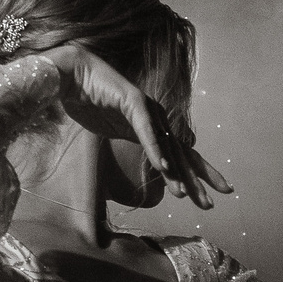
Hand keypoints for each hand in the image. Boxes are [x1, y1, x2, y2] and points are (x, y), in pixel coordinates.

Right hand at [41, 45, 233, 210]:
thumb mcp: (117, 132)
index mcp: (155, 128)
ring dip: (174, 172)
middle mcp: (157, 119)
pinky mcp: (132, 102)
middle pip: (182, 155)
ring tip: (182, 194)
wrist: (72, 76)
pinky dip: (154, 149)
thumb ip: (136, 143)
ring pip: (166, 146)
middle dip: (197, 181)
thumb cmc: (91, 102)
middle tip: (209, 205)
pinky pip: (145, 130)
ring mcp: (147, 109)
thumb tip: (150, 162)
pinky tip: (162, 166)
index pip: (181, 157)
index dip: (197, 179)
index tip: (210, 201)